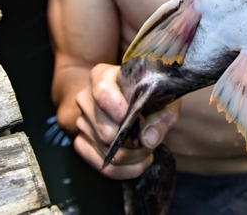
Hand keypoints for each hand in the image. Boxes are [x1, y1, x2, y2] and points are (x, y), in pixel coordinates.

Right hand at [73, 63, 179, 179]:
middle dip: (134, 142)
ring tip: (148, 148)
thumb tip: (148, 139)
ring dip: (133, 157)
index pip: (101, 91)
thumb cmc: (150, 95)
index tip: (128, 115)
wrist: (135, 100)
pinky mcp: (82, 143)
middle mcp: (86, 98)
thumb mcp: (164, 99)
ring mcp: (82, 122)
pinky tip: (139, 161)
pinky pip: (102, 166)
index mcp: (102, 76)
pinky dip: (125, 170)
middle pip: (105, 130)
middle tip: (151, 140)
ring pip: (106, 151)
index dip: (115, 105)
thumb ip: (161, 117)